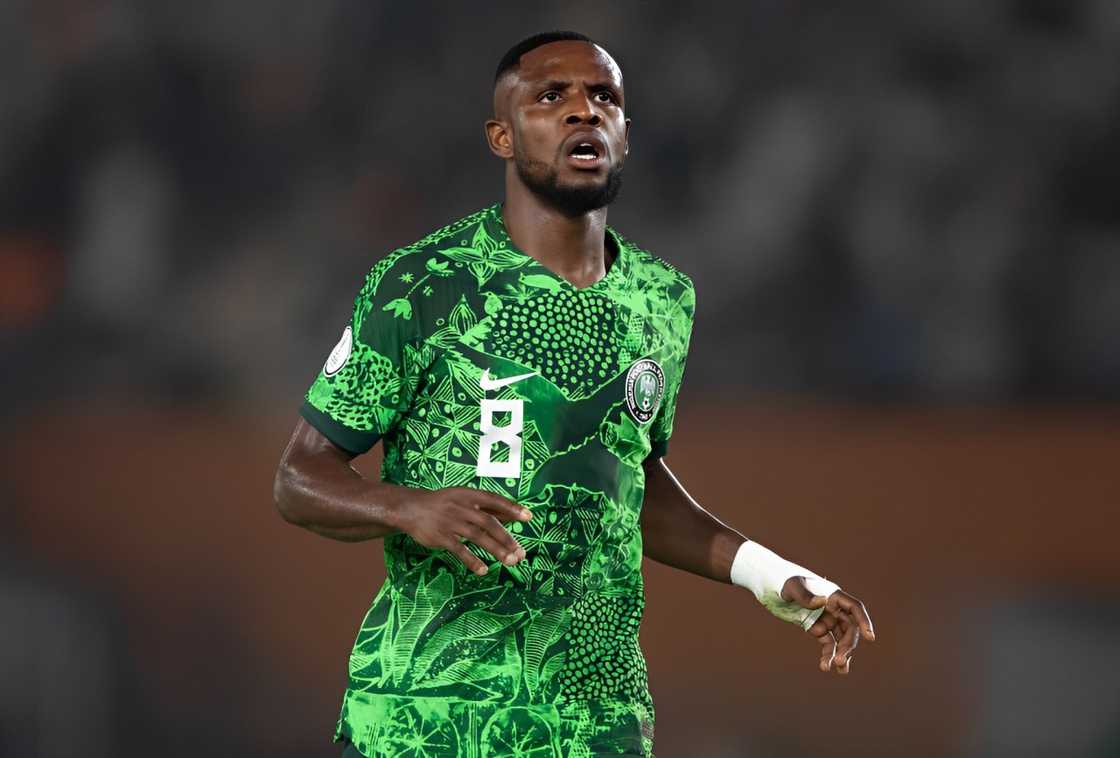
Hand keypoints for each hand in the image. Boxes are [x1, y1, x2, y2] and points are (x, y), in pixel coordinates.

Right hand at [394, 486, 531, 575]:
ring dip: (495, 550)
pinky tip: (483, 570)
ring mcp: (451, 522)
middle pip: (489, 522)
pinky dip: (472, 561)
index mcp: (470, 495)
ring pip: (477, 537)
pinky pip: (459, 550)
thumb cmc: (444, 503)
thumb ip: (488, 507)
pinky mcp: (441, 536)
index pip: (494, 500)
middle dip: (507, 538)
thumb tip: (514, 515)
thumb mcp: (465, 498)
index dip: (512, 508)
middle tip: (521, 553)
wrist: (411, 508)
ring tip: (510, 562)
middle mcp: (462, 507)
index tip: (528, 517)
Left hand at [782, 576, 875, 674]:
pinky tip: (825, 666)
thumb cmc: (785, 581)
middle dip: (847, 645)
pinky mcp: (817, 629)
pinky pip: (828, 643)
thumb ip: (805, 595)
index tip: (869, 637)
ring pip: (840, 639)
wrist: (773, 586)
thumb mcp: (792, 586)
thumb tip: (821, 602)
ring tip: (839, 669)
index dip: (864, 622)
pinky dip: (828, 655)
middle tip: (839, 660)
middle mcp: (833, 608)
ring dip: (841, 654)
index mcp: (832, 595)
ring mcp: (826, 619)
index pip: (854, 608)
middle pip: (849, 628)